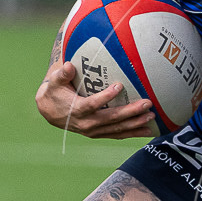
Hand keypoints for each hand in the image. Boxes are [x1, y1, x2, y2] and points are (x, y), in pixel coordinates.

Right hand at [35, 59, 156, 138]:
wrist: (50, 112)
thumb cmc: (55, 92)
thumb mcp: (54, 82)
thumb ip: (62, 74)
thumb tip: (69, 65)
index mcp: (76, 109)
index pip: (92, 104)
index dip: (105, 97)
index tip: (119, 86)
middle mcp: (86, 123)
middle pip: (111, 118)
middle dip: (130, 112)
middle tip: (147, 104)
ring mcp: (93, 131)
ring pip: (117, 129)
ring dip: (135, 124)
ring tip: (151, 117)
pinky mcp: (98, 134)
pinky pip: (117, 135)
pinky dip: (132, 133)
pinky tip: (147, 130)